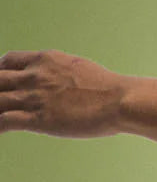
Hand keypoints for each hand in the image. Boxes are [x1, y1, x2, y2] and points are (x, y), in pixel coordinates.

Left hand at [0, 50, 128, 137]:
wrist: (119, 100)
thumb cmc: (108, 88)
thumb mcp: (78, 68)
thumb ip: (61, 72)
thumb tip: (61, 81)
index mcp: (45, 60)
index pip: (9, 60)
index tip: (1, 81)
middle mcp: (35, 75)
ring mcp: (34, 97)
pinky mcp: (38, 118)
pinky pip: (3, 121)